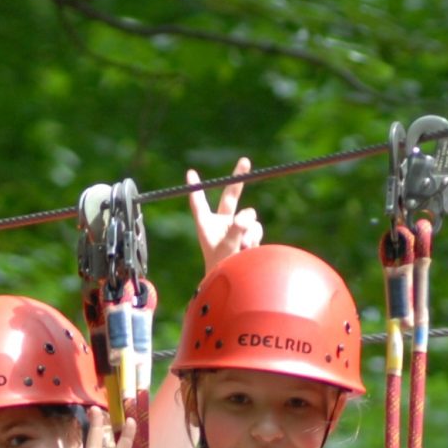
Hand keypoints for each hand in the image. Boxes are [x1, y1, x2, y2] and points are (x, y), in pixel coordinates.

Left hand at [188, 158, 260, 274]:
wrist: (233, 286)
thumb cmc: (221, 269)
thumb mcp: (227, 247)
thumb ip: (236, 229)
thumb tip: (246, 217)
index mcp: (206, 225)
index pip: (199, 203)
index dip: (195, 188)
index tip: (190, 174)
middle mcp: (220, 224)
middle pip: (230, 196)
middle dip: (238, 178)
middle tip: (245, 161)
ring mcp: (236, 229)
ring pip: (248, 215)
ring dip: (248, 227)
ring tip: (243, 246)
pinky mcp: (248, 236)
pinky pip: (256, 227)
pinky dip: (254, 236)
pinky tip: (249, 249)